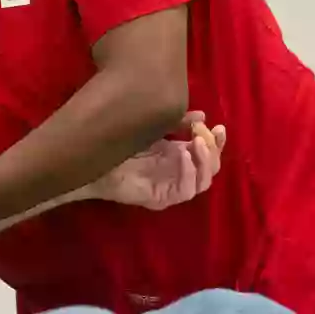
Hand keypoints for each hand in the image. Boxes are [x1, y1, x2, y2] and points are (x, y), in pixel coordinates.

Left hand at [89, 111, 226, 209]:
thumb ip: (177, 122)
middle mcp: (179, 173)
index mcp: (179, 157)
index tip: (219, 127)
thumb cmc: (121, 144)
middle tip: (210, 134)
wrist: (94, 159)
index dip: (217, 142)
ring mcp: (171, 187)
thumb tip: (202, 116)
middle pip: (210, 168)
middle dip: (214, 151)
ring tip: (197, 142)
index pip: (208, 154)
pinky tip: (183, 156)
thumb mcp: (153, 128)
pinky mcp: (162, 198)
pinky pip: (185, 190)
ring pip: (202, 182)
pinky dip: (188, 173)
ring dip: (204, 161)